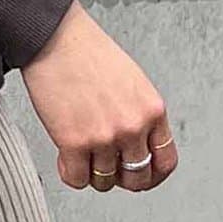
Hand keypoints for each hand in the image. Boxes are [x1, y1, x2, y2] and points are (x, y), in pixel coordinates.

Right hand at [20, 0, 178, 194]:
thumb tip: (137, 146)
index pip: (166, 161)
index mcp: (152, 110)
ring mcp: (104, 137)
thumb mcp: (133, 83)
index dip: (153, 176)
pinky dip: (70, 173)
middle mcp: (132, 126)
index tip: (142, 177)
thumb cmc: (89, 54)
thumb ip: (140, 116)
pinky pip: (77, 180)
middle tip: (107, 167)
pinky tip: (66, 155)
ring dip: (91, 172)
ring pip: (104, 182)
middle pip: (137, 179)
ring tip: (82, 152)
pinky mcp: (74, 143)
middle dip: (121, 178)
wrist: (56, 39)